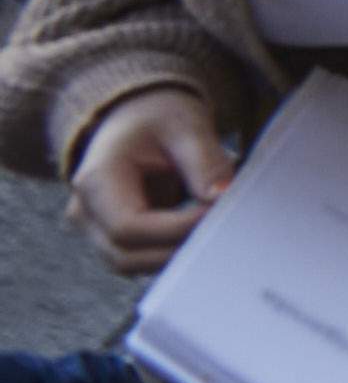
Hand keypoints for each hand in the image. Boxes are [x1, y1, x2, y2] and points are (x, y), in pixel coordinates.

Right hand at [67, 88, 237, 273]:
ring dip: (178, 254)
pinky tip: (204, 232)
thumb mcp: (185, 126)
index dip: (176, 229)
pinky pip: (144, 258)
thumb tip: (221, 197)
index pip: (128, 227)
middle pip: (127, 256)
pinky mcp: (115, 239)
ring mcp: (96, 230)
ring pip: (135, 265)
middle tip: (225, 227)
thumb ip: (205, 161)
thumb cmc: (157, 118)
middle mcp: (86, 212)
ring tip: (217, 227)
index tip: (217, 214)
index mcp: (95, 181)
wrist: (137, 117)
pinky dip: (174, 251)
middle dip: (179, 248)